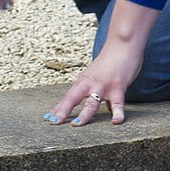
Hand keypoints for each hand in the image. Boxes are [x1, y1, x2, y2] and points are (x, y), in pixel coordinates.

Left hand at [46, 0, 157, 127]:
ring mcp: (103, 86)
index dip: (58, 108)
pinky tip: (116, 121)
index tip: (48, 118)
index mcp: (83, 81)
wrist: (122, 45)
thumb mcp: (97, 76)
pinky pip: (117, 103)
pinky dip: (117, 113)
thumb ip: (96, 91)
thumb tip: (101, 106)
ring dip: (84, 114)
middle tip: (53, 122)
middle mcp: (90, 84)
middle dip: (63, 111)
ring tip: (76, 125)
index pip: (68, 97)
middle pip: (73, 98)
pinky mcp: (118, 87)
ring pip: (92, 102)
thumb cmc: (110, 62)